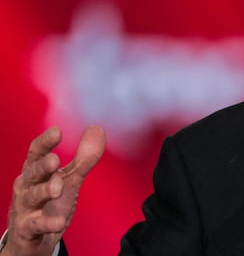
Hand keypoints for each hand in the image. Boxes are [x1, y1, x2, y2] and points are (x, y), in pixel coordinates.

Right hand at [4, 126, 104, 255]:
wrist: (32, 236)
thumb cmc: (48, 201)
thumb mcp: (69, 178)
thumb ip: (83, 157)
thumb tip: (96, 129)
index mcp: (35, 171)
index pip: (36, 153)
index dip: (45, 142)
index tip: (56, 131)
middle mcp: (27, 187)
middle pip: (32, 173)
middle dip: (42, 166)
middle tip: (55, 160)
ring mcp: (25, 208)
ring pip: (32, 197)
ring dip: (44, 191)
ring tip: (58, 188)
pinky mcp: (28, 228)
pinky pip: (37, 225)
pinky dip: (46, 223)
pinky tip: (58, 222)